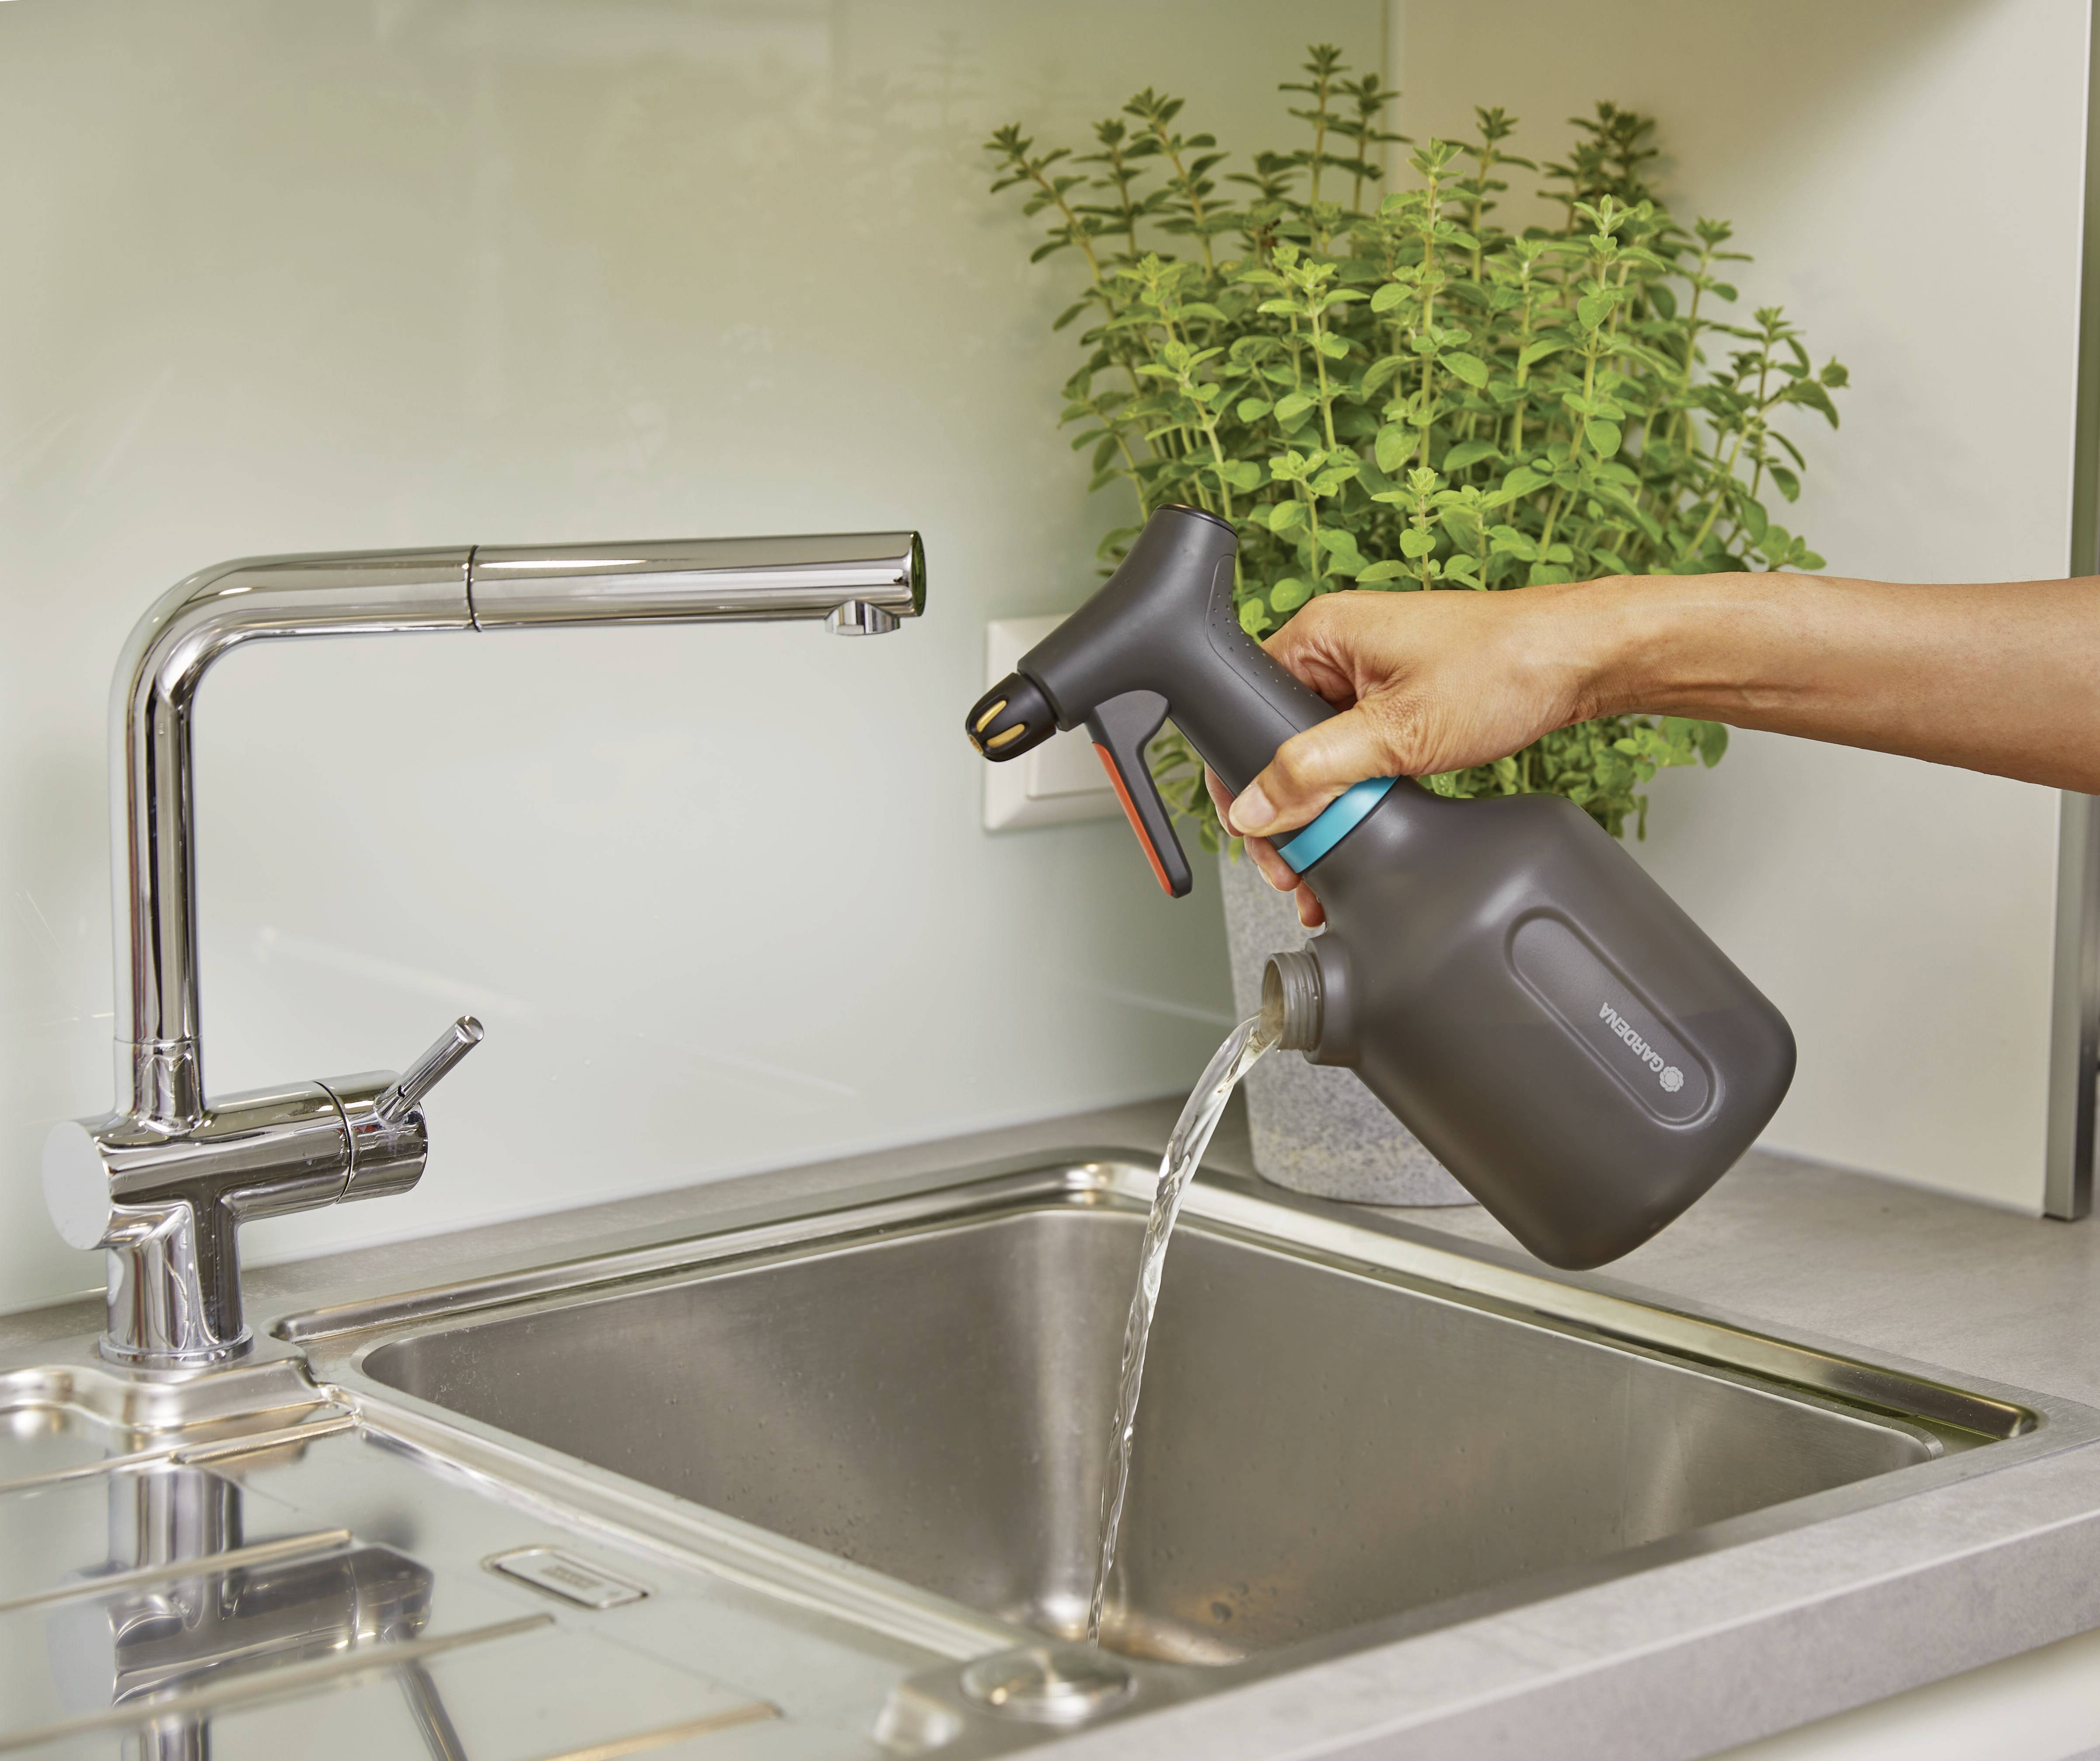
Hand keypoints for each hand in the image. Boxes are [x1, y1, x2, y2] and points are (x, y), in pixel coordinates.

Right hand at [1217, 583, 1621, 919]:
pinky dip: (1357, 793)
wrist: (1581, 659)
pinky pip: (1354, 753)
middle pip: (1276, 743)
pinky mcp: (1397, 698)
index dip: (1245, 783)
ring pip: (1318, 755)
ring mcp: (1367, 675)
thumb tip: (1253, 810)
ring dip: (1324, 809)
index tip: (1264, 838)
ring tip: (1333, 859)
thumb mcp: (1398, 733)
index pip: (1242, 711)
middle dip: (1286, 812)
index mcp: (1319, 635)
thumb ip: (1315, 772)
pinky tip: (1369, 825)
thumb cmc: (1502, 667)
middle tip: (1299, 867)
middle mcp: (1336, 650)